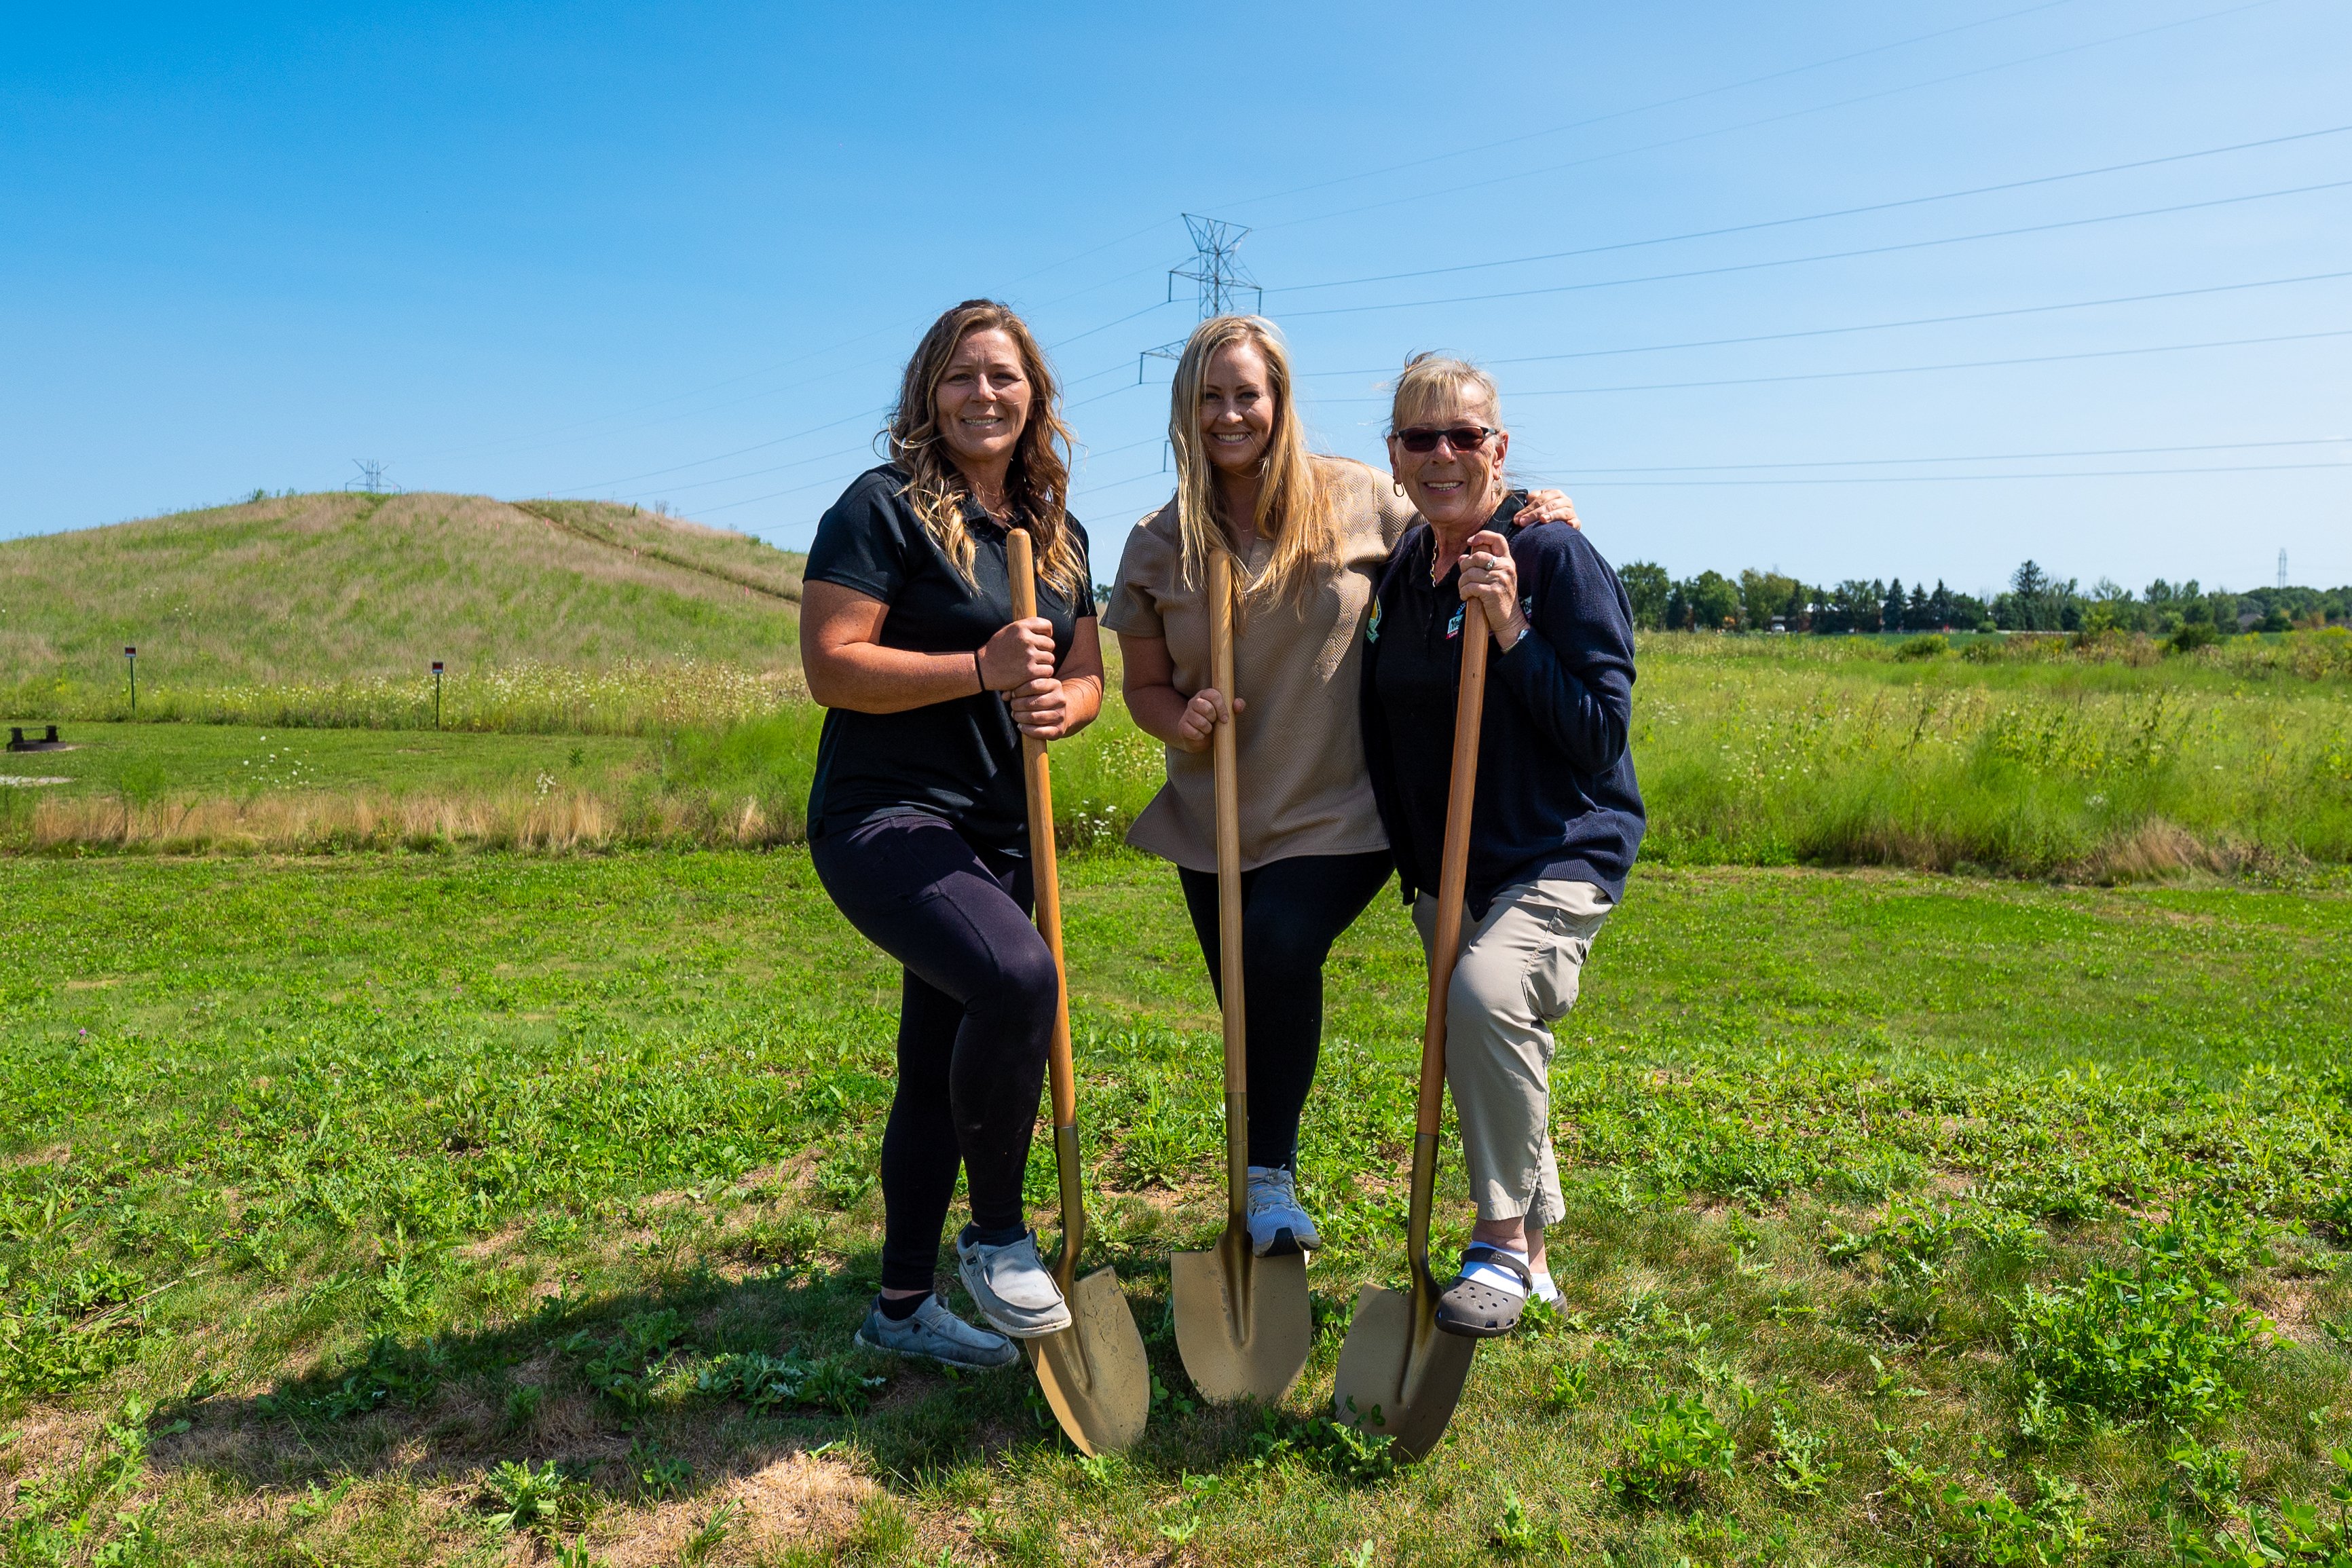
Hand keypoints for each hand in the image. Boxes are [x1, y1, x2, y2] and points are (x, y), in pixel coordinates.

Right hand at [979, 617, 1054, 691]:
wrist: (983, 669)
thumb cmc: (996, 650)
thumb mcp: (1007, 632)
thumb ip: (1025, 628)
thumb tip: (1045, 629)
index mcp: (1020, 627)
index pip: (1047, 625)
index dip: (1047, 633)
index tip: (1042, 640)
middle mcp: (1026, 639)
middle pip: (1050, 644)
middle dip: (1044, 650)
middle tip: (1034, 656)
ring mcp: (1029, 655)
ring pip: (1050, 658)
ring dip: (1044, 663)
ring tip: (1033, 665)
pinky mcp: (1030, 671)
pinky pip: (1048, 670)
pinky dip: (1043, 673)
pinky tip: (1033, 674)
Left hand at [1008, 677, 1075, 737]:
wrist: (1060, 713)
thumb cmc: (1041, 698)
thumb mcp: (1033, 689)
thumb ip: (1017, 688)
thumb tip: (1005, 696)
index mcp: (1054, 685)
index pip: (1033, 685)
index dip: (1019, 690)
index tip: (1014, 694)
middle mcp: (1060, 699)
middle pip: (1031, 703)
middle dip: (1017, 705)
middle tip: (1013, 706)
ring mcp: (1060, 715)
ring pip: (1034, 717)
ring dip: (1020, 717)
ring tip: (1016, 715)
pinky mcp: (1059, 730)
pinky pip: (1039, 731)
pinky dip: (1026, 729)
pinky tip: (1021, 726)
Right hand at [1171, 687, 1243, 753]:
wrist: (1200, 738)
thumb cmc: (1215, 723)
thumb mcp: (1227, 714)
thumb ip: (1235, 708)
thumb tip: (1238, 704)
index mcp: (1205, 695)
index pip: (1213, 694)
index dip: (1221, 707)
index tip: (1225, 719)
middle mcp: (1194, 701)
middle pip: (1206, 707)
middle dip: (1213, 718)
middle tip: (1213, 722)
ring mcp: (1186, 713)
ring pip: (1200, 721)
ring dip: (1207, 729)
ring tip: (1207, 729)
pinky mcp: (1182, 726)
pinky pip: (1193, 732)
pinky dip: (1200, 736)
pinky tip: (1200, 735)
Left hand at [1457, 530, 1527, 645]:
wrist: (1510, 621)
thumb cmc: (1500, 599)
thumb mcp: (1495, 579)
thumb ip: (1481, 566)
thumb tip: (1462, 558)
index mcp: (1508, 561)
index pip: (1497, 539)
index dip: (1482, 536)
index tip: (1470, 542)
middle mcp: (1506, 567)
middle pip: (1477, 556)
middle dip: (1465, 566)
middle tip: (1464, 578)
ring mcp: (1501, 579)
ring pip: (1470, 573)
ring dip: (1462, 583)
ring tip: (1464, 590)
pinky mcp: (1493, 592)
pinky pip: (1470, 586)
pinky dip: (1464, 592)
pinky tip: (1466, 597)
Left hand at [1519, 489, 1579, 529]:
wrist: (1557, 525)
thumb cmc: (1542, 513)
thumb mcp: (1536, 505)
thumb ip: (1531, 501)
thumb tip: (1526, 501)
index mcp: (1554, 493)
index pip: (1540, 500)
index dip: (1528, 509)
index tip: (1517, 519)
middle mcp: (1564, 500)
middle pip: (1549, 505)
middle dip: (1534, 514)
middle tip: (1523, 522)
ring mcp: (1571, 511)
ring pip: (1562, 512)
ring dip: (1552, 515)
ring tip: (1542, 520)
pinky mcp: (1576, 522)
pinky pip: (1576, 522)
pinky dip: (1573, 523)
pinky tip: (1568, 525)